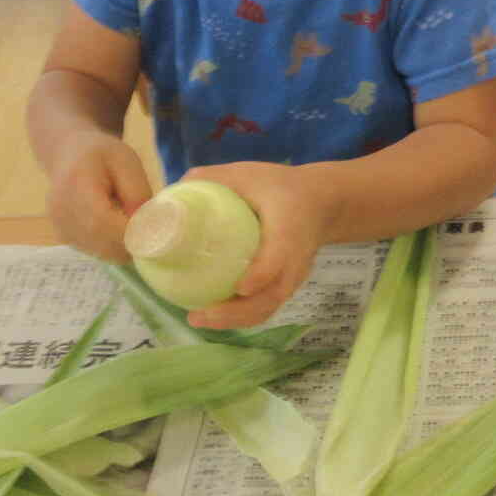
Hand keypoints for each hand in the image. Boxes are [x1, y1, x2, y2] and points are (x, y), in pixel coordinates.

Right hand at [43, 134, 152, 261]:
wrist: (69, 154)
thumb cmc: (102, 154)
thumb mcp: (127, 162)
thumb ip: (137, 194)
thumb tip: (146, 228)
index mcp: (76, 185)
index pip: (103, 222)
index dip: (131, 234)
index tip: (157, 234)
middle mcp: (61, 211)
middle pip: (101, 242)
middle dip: (132, 244)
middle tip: (154, 234)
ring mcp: (60, 227)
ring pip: (100, 252)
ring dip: (123, 247)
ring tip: (134, 225)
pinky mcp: (64, 237)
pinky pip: (95, 251)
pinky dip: (112, 246)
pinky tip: (118, 227)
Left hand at [178, 162, 336, 328]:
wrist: (321, 203)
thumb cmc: (282, 187)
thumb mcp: (250, 174)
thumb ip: (215, 178)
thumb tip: (174, 189)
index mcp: (289, 229)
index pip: (279, 258)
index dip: (261, 275)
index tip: (239, 288)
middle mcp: (294, 260)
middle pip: (271, 296)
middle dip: (236, 312)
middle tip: (199, 314)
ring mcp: (292, 277)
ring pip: (268, 307)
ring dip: (235, 320)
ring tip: (199, 319)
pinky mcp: (286, 286)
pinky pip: (267, 307)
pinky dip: (241, 318)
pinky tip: (214, 317)